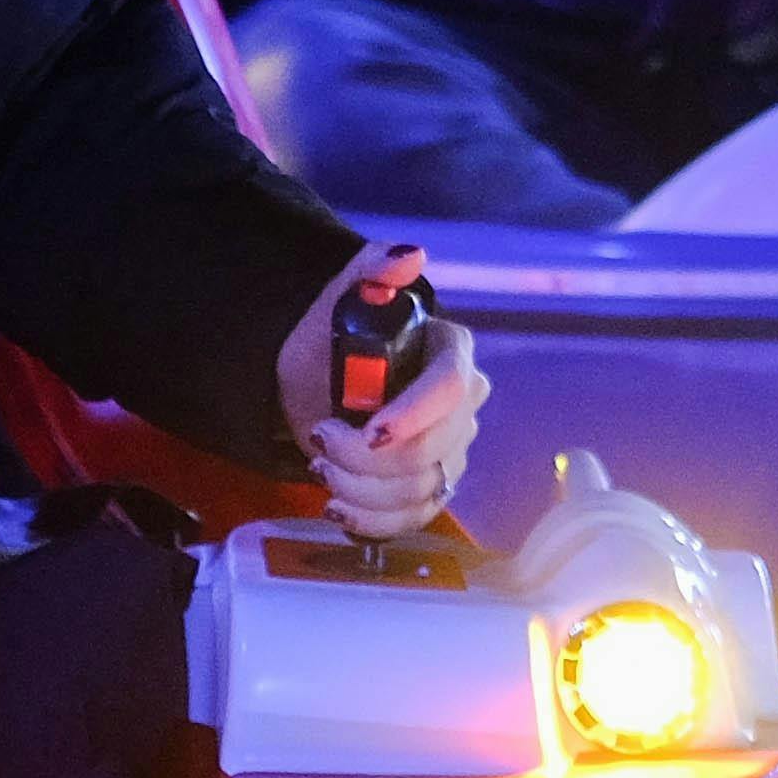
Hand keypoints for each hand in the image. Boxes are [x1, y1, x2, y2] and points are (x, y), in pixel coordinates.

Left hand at [273, 238, 485, 539]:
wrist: (315, 375)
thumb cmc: (334, 329)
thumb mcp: (348, 289)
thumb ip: (376, 268)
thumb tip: (409, 257)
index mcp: (452, 354)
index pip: (451, 389)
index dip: (413, 416)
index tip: (368, 429)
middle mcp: (462, 408)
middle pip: (432, 452)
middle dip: (366, 458)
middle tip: (322, 436)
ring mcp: (448, 453)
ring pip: (418, 492)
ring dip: (359, 488)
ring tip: (322, 462)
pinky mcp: (426, 489)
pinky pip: (410, 521)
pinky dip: (368, 520)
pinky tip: (336, 503)